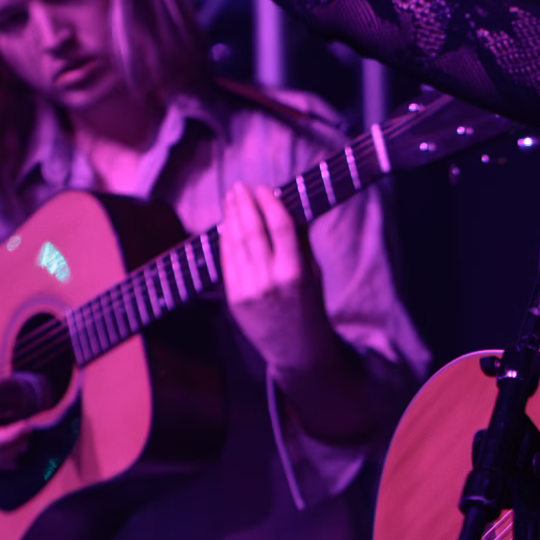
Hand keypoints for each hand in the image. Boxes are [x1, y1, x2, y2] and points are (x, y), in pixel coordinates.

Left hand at [220, 184, 373, 442]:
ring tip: (230, 200)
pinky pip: (227, 263)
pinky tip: (226, 227)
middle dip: (244, 205)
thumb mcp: (314, 275)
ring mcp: (248, 291)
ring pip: (236, 245)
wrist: (297, 353)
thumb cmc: (310, 309)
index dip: (270, 203)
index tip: (264, 188)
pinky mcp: (234, 300)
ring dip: (231, 218)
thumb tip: (282, 209)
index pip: (280, 226)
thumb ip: (298, 244)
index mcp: (295, 273)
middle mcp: (269, 281)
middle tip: (239, 187)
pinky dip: (225, 241)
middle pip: (253, 231)